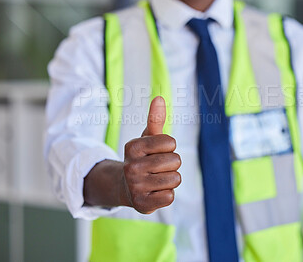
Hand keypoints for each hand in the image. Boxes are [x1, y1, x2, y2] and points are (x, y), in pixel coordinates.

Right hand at [123, 96, 180, 213]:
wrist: (127, 187)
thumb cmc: (143, 158)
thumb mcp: (148, 138)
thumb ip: (155, 119)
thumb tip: (159, 98)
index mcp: (132, 146)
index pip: (170, 142)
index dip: (169, 147)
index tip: (158, 151)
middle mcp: (131, 166)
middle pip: (175, 161)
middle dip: (172, 164)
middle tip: (158, 167)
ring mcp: (135, 186)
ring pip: (175, 179)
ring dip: (170, 179)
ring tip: (157, 179)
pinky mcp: (142, 204)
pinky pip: (170, 196)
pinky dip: (167, 194)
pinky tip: (155, 192)